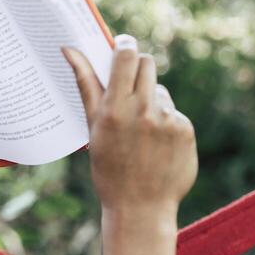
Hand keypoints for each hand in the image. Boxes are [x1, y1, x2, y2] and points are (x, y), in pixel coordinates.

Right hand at [61, 36, 193, 254]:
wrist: (141, 209)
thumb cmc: (109, 169)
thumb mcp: (93, 128)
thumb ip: (86, 84)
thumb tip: (69, 48)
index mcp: (115, 109)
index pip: (126, 56)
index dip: (125, 45)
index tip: (123, 45)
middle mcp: (143, 111)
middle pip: (147, 64)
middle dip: (139, 69)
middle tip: (130, 88)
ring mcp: (168, 121)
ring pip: (162, 91)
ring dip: (153, 102)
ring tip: (142, 133)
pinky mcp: (186, 130)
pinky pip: (175, 112)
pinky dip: (167, 123)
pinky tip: (158, 146)